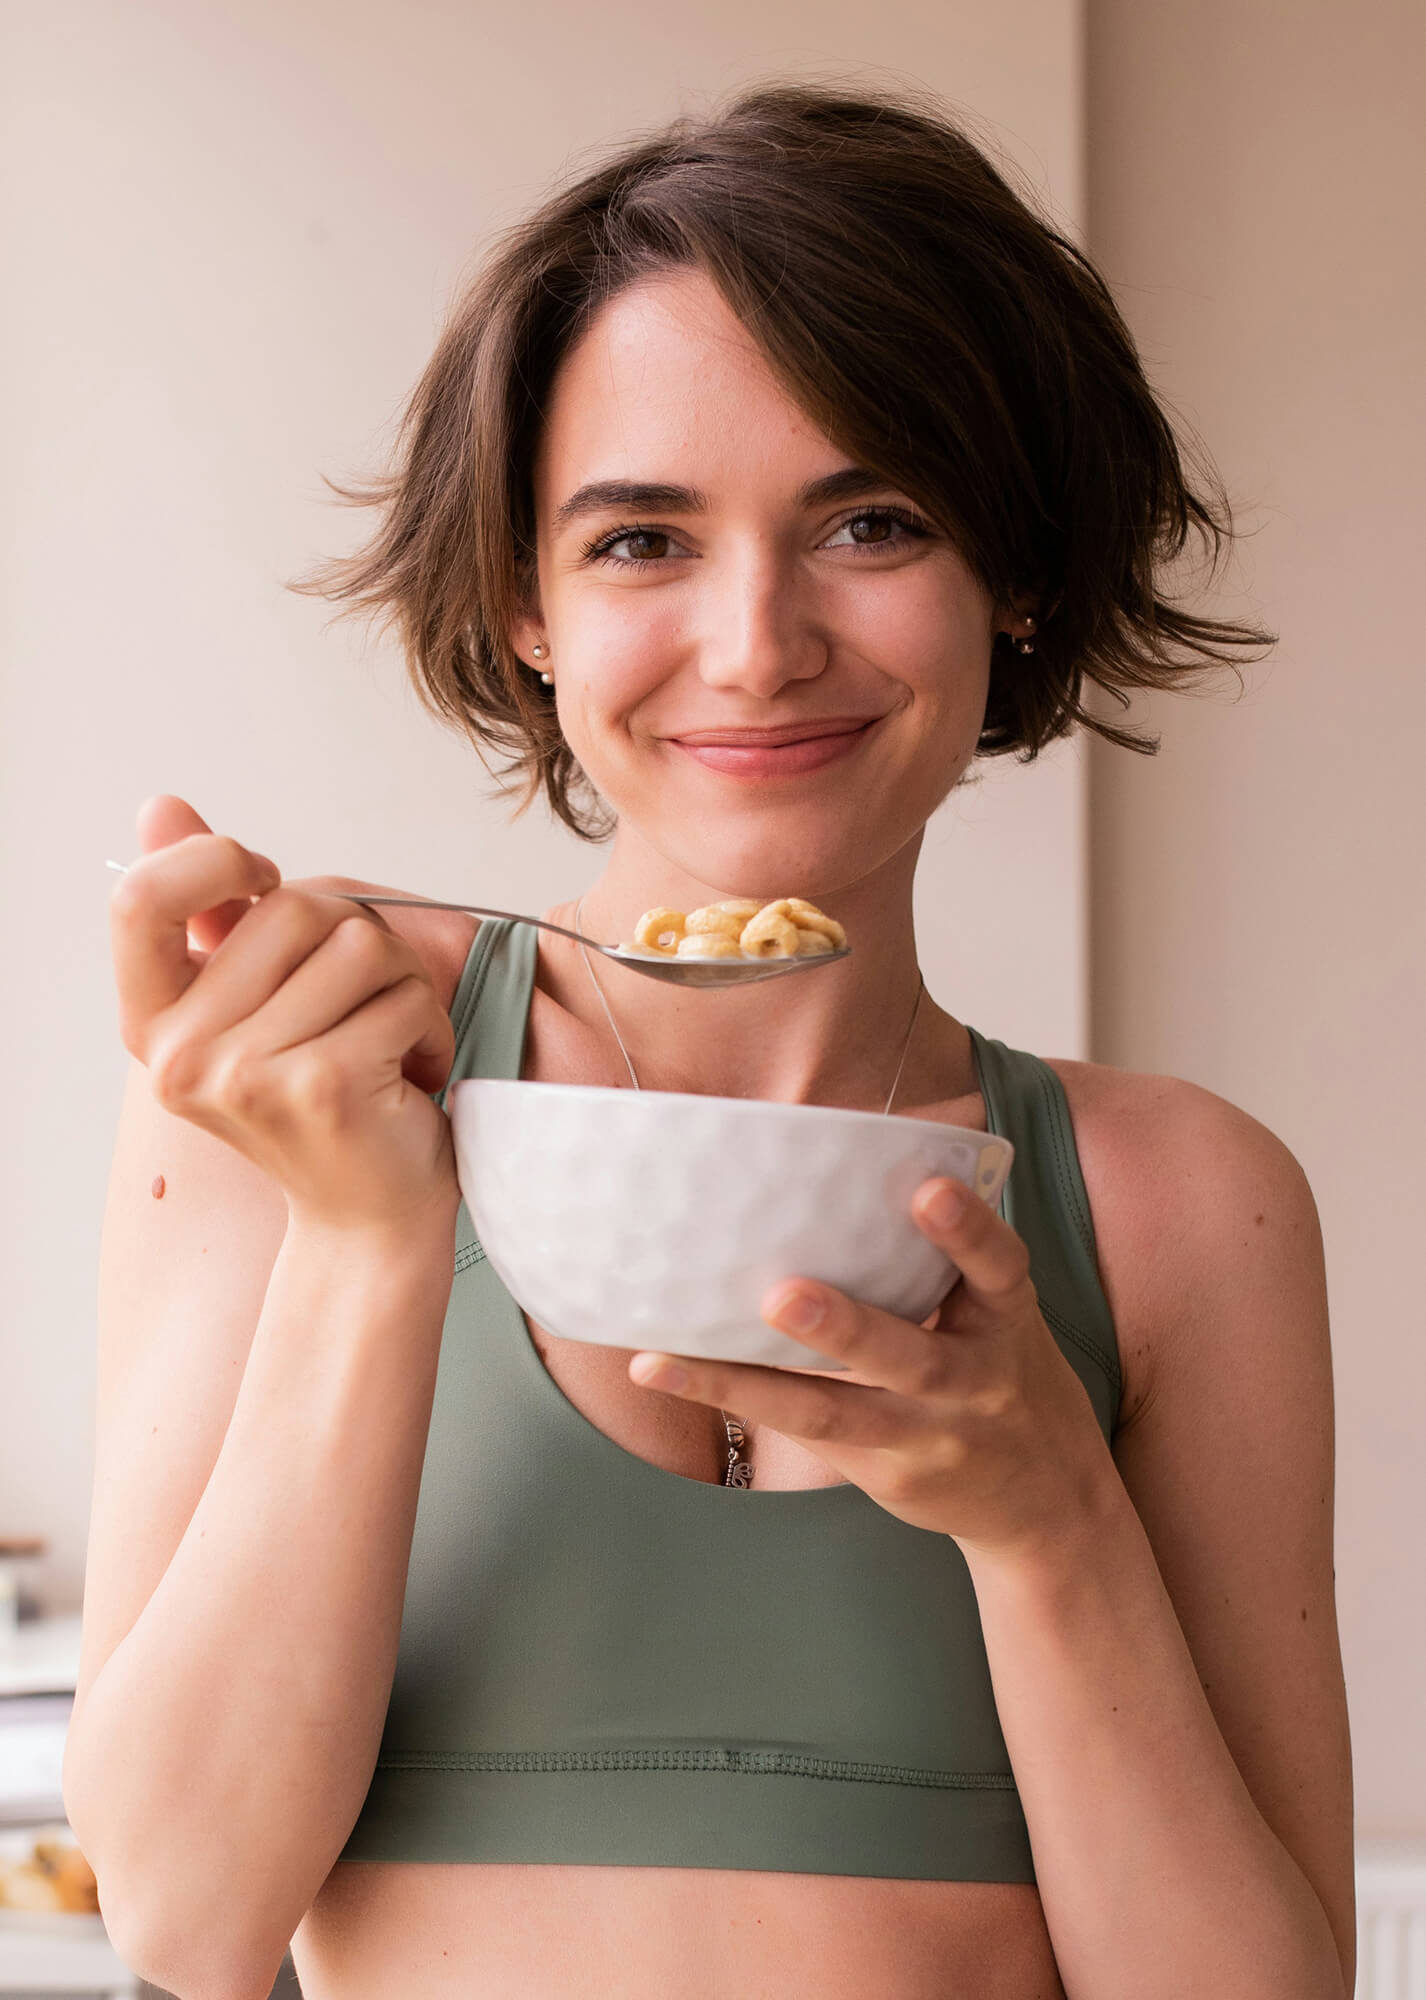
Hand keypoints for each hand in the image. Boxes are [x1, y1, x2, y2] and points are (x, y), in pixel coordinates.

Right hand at [110, 795, 459, 1235]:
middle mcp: (183, 1055)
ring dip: (403, 988)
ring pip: (360, 945)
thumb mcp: (256, 1005)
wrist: (369, 1218)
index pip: (138, 900)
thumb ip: (213, 913)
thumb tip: (162, 806)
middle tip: (364, 1008)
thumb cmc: (324, 1100)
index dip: (208, 863)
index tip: (266, 882)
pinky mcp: (321, 1084)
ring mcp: (246, 1074)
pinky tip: (412, 1075)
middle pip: (294, 907)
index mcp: (155, 1025)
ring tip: (389, 1044)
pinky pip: (403, 996)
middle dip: (360, 942)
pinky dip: (430, 1028)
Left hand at [628, 1174, 1114, 1560]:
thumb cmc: (999, 1367)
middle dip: (847, 1329)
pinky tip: (662, 1370)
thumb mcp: (998, 1310)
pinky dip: (734, 1399)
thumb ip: (944, 1253)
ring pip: (834, 1413)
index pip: (1000, 1269)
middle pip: (909, 1358)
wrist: (1046, 1500)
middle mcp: (973, 1383)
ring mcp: (926, 1437)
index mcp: (1005, 1321)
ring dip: (750, 1383)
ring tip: (672, 1356)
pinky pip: (804, 1433)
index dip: (969, 1230)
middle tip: (783, 1294)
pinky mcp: (883, 1472)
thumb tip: (853, 1158)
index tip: (930, 1189)